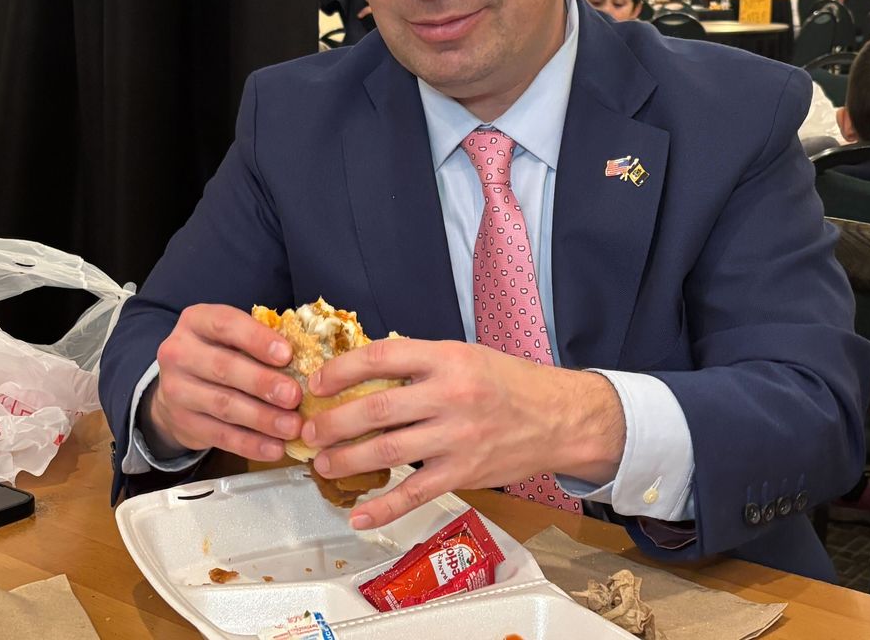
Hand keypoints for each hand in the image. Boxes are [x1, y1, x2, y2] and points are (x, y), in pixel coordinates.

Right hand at [143, 304, 301, 462]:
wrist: (177, 389)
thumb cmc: (218, 355)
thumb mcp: (230, 337)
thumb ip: (259, 342)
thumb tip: (306, 356)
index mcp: (195, 321)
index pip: (225, 325)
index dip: (257, 339)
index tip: (287, 355)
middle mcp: (178, 353)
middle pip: (224, 367)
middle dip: (263, 383)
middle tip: (295, 397)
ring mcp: (175, 390)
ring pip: (223, 405)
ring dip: (262, 418)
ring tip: (292, 427)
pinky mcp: (182, 423)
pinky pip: (220, 435)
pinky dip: (250, 444)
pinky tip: (274, 448)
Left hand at [301, 339, 624, 530]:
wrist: (560, 418)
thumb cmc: (509, 383)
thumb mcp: (465, 355)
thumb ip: (419, 364)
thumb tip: (364, 374)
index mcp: (447, 358)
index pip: (382, 357)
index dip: (342, 370)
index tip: (317, 383)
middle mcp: (450, 396)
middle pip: (377, 408)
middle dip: (334, 422)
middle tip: (309, 430)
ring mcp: (457, 437)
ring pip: (388, 450)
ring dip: (347, 459)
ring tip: (324, 464)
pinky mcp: (464, 473)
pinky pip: (415, 493)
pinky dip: (383, 507)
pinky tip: (359, 515)